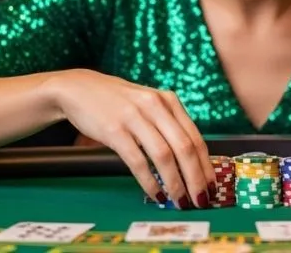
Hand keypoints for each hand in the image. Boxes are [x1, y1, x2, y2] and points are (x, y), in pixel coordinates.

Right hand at [48, 69, 215, 209]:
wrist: (79, 89)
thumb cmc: (118, 102)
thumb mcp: (149, 105)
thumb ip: (168, 125)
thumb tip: (190, 162)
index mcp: (169, 100)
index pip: (195, 137)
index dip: (206, 164)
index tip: (212, 185)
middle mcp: (156, 106)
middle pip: (184, 147)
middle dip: (196, 178)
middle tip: (200, 200)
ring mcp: (135, 117)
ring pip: (164, 156)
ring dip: (175, 183)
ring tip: (180, 201)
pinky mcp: (115, 130)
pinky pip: (138, 161)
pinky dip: (149, 181)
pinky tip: (156, 194)